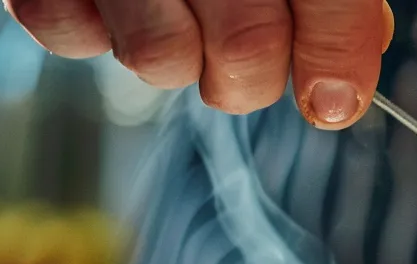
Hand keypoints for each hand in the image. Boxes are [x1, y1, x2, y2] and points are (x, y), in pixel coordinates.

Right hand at [4, 0, 394, 127]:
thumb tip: (340, 75)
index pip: (327, 1)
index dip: (337, 60)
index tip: (334, 99)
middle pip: (246, 50)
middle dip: (253, 76)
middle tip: (248, 57)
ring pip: (161, 62)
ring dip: (178, 56)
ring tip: (174, 11)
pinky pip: (76, 37)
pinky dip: (96, 30)